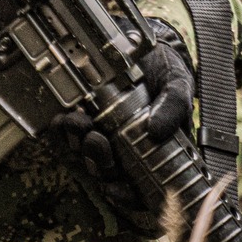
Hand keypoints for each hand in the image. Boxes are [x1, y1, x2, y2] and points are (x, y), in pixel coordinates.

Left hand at [51, 19, 193, 214]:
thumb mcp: (177, 83)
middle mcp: (130, 151)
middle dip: (98, 164)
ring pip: (87, 157)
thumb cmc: (164, 70)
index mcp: (158, 153)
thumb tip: (156, 130)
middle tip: (95, 141)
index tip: (114, 190)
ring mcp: (106, 137)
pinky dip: (65, 131)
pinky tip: (64, 119)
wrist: (141, 43)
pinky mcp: (85, 121)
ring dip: (79, 146)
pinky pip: (70, 136)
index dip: (127, 198)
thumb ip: (174, 104)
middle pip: (110, 175)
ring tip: (79, 123)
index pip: (143, 190)